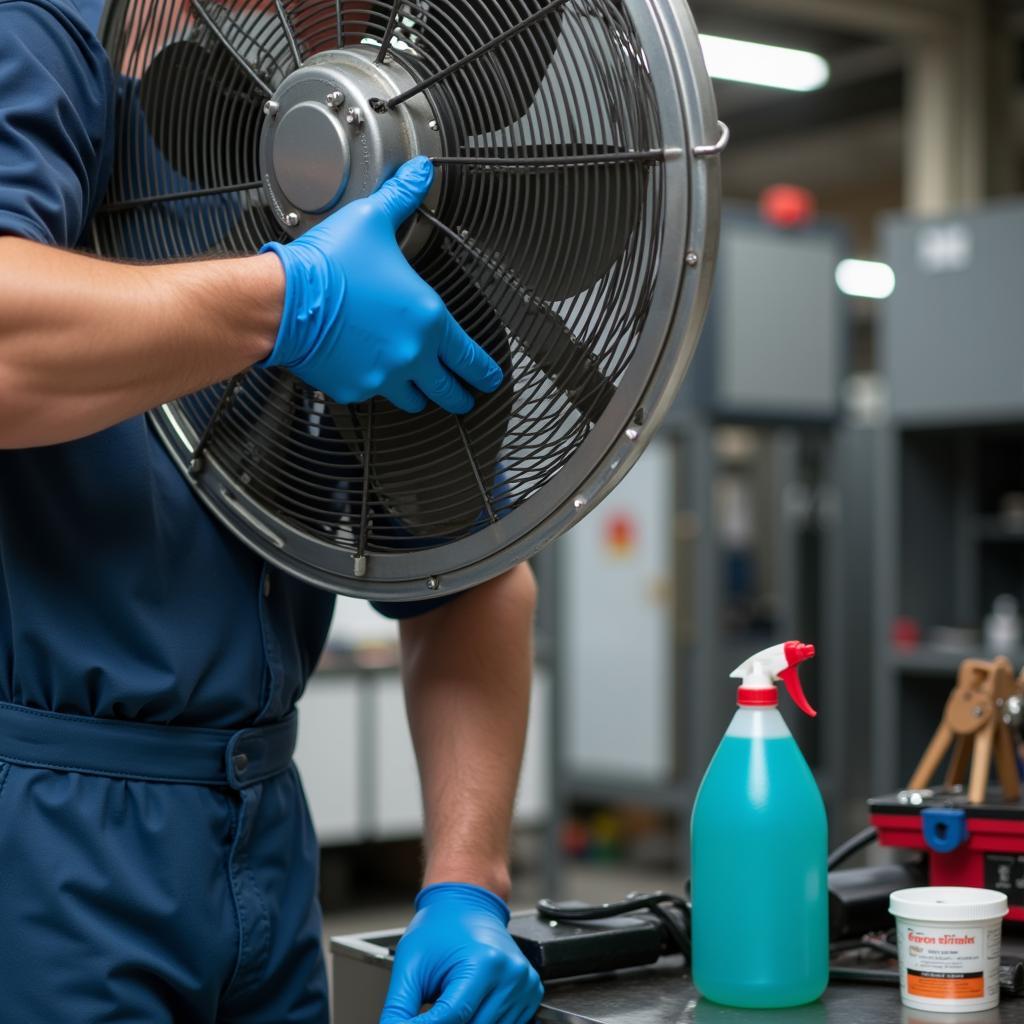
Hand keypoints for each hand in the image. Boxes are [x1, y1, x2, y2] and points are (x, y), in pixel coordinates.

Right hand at [260, 157, 502, 413]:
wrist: (282, 300)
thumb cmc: (326, 265)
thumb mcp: (372, 220)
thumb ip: (403, 197)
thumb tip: (420, 173)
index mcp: (427, 319)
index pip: (471, 359)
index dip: (485, 372)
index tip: (489, 379)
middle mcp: (410, 354)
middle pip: (449, 391)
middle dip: (460, 395)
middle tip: (463, 397)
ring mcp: (382, 377)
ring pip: (414, 401)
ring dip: (420, 395)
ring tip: (419, 389)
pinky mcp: (354, 389)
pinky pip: (373, 396)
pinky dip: (375, 387)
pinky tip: (370, 372)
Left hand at [381, 883, 543, 1023]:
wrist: (467, 903)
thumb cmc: (440, 927)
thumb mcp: (410, 965)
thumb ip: (400, 1008)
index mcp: (484, 963)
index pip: (451, 1018)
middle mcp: (510, 974)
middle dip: (447, 1022)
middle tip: (437, 999)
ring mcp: (524, 985)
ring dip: (466, 1021)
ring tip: (454, 995)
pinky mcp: (530, 993)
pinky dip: (483, 1019)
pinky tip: (472, 1001)